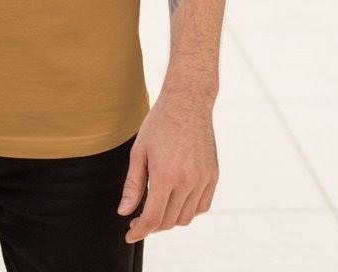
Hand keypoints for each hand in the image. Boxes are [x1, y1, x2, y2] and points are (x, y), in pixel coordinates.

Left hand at [117, 95, 218, 241]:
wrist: (188, 102)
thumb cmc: (159, 124)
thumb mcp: (139, 152)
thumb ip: (133, 185)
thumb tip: (124, 212)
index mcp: (165, 175)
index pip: (153, 218)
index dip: (140, 231)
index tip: (130, 235)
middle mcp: (187, 181)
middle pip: (169, 221)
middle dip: (152, 225)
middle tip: (138, 218)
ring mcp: (203, 179)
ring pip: (186, 217)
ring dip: (170, 219)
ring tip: (157, 206)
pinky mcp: (213, 176)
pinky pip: (202, 206)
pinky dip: (188, 210)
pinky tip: (176, 200)